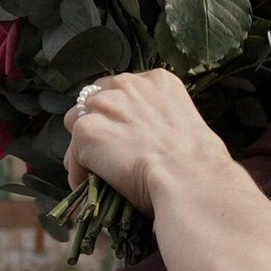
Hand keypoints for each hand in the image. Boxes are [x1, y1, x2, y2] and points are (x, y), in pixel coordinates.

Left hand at [63, 68, 223, 212]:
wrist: (190, 179)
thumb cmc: (197, 164)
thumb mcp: (185, 124)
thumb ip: (160, 118)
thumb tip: (146, 139)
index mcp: (156, 80)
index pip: (120, 88)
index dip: (119, 114)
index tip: (124, 135)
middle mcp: (127, 84)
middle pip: (93, 101)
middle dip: (98, 126)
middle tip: (109, 154)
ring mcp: (104, 106)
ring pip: (76, 124)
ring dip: (84, 148)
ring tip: (97, 173)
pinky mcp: (87, 131)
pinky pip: (73, 156)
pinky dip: (81, 174)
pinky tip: (96, 189)